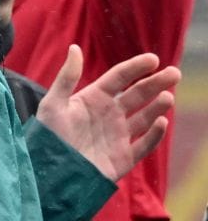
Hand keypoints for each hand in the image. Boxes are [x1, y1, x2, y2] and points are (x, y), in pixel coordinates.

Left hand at [36, 46, 178, 183]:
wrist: (48, 173)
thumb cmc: (47, 136)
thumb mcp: (53, 104)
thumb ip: (67, 77)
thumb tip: (75, 47)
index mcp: (93, 99)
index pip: (119, 78)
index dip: (136, 67)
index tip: (154, 59)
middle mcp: (108, 115)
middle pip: (137, 95)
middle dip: (156, 83)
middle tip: (174, 73)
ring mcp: (117, 136)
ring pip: (144, 118)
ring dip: (158, 107)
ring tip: (168, 97)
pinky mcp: (123, 158)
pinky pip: (144, 144)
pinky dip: (155, 134)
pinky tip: (161, 122)